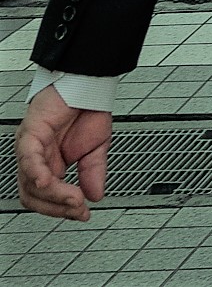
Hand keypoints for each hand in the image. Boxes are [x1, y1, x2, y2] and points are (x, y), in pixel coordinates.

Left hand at [16, 86, 110, 220]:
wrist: (89, 83)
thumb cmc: (87, 109)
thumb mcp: (97, 147)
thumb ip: (93, 172)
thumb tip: (95, 195)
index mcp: (50, 164)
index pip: (47, 198)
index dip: (64, 209)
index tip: (84, 213)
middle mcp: (36, 159)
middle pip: (33, 197)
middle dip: (57, 208)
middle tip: (79, 210)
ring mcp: (30, 148)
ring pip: (31, 183)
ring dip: (54, 195)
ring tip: (75, 199)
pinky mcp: (29, 134)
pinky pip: (29, 160)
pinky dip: (37, 174)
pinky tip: (48, 182)